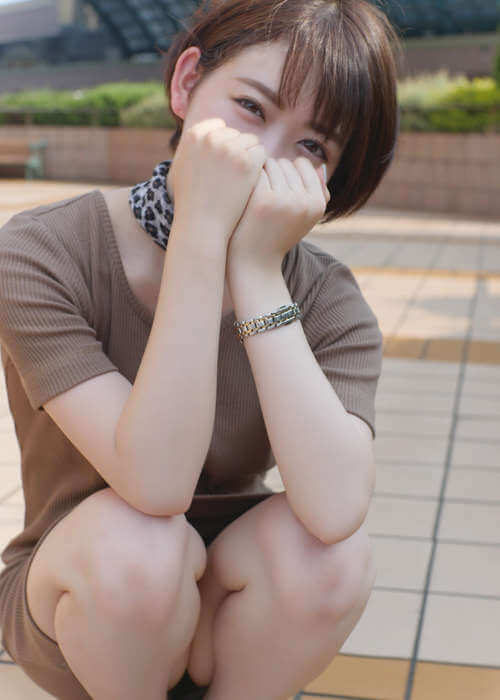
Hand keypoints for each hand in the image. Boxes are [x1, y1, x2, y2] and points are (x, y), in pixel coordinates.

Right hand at [168, 118, 266, 248]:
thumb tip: (207, 133)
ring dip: (251, 157)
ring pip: (252, 142)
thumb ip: (193, 148)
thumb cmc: (191, 201)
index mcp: (193, 136)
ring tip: (244, 179)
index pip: (218, 126)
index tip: (226, 162)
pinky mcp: (247, 162)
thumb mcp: (182, 168)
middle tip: (235, 175)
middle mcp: (211, 138)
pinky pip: (262, 153)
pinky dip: (260, 166)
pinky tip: (252, 182)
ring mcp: (230, 149)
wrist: (201, 224)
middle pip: (236, 133)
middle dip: (238, 151)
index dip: (225, 143)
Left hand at [226, 157, 330, 272]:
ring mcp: (285, 199)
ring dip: (261, 174)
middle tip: (264, 195)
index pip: (304, 165)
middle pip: (286, 163)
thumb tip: (319, 165)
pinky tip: (245, 194)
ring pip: (272, 164)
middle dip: (274, 173)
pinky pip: (258, 172)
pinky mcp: (264, 199)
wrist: (254, 261)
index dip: (288, 172)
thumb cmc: (276, 235)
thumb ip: (314, 192)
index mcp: (318, 204)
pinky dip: (250, 178)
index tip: (278, 187)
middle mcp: (305, 201)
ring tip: (255, 195)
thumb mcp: (303, 218)